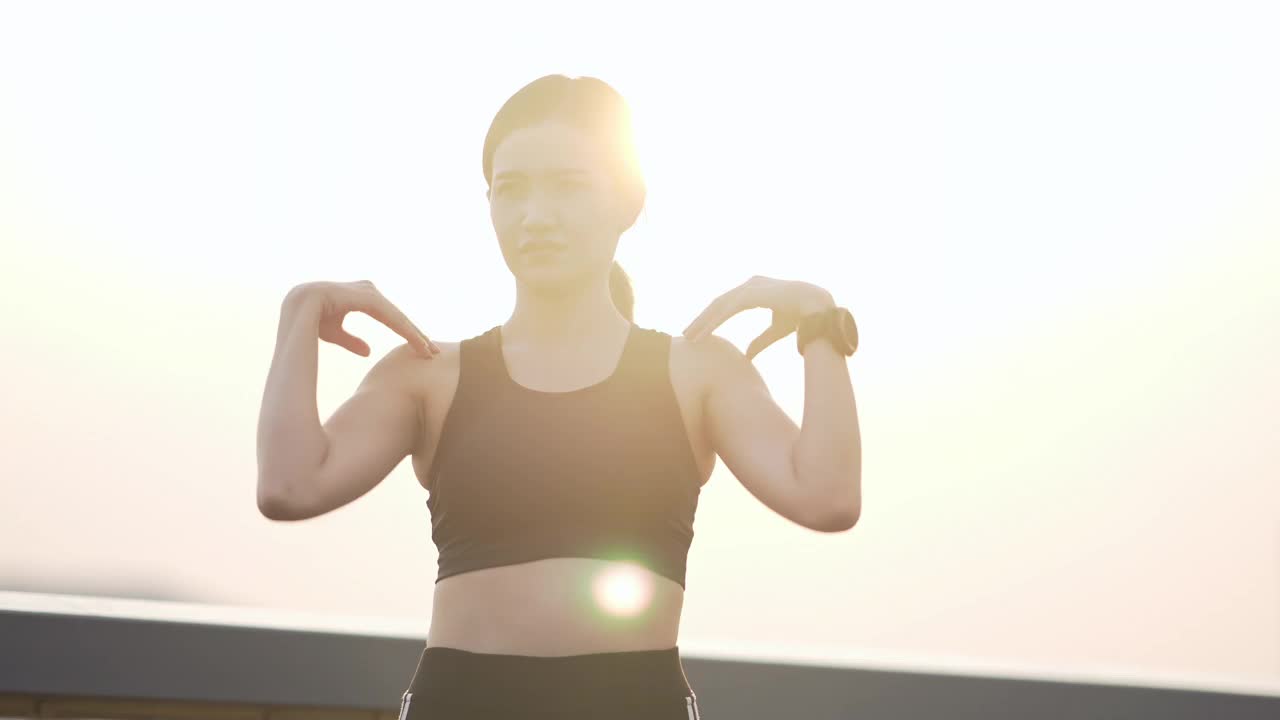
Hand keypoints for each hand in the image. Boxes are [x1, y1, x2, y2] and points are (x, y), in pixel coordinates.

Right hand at [284, 280, 438, 358]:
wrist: (294, 312)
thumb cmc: (309, 323)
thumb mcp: (335, 333)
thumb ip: (352, 341)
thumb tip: (369, 352)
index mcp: (361, 297)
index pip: (390, 316)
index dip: (407, 333)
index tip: (423, 350)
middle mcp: (366, 290)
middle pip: (397, 315)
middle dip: (415, 334)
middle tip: (433, 353)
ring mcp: (366, 291)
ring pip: (396, 316)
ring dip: (414, 333)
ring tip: (428, 350)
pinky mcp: (364, 296)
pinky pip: (389, 315)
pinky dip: (403, 329)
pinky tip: (416, 341)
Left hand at [683, 276, 835, 360]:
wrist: (818, 307)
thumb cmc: (801, 317)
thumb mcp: (775, 330)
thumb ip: (759, 340)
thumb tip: (746, 354)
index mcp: (755, 289)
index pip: (727, 304)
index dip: (712, 317)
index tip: (699, 331)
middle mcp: (750, 285)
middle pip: (718, 303)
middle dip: (702, 320)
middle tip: (687, 335)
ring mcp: (749, 287)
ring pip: (718, 306)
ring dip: (702, 322)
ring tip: (689, 338)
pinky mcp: (750, 294)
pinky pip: (726, 310)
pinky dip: (713, 323)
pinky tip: (703, 335)